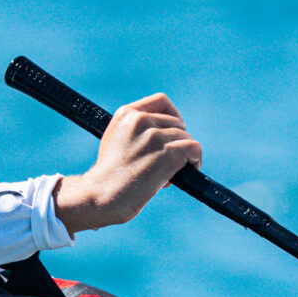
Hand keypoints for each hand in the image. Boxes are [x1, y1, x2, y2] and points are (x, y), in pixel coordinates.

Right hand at [55, 93, 201, 232]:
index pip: (161, 101)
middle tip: (164, 162)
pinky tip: (189, 169)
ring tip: (168, 172)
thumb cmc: (108, 175)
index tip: (174, 130)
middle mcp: (141, 120)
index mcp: (127, 114)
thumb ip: (135, 128)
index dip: (173, 115)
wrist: (103, 195)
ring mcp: (154, 137)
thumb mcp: (115, 139)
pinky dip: (195, 159)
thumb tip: (167, 130)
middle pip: (178, 124)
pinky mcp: (167, 154)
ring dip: (183, 156)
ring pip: (187, 138)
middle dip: (175, 143)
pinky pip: (193, 148)